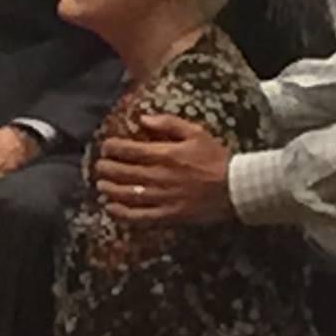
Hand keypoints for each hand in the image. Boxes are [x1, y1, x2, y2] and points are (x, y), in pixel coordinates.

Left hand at [94, 113, 233, 224]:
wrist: (237, 188)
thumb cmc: (216, 158)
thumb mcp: (195, 132)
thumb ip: (167, 123)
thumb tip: (142, 119)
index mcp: (165, 154)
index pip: (129, 150)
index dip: (112, 148)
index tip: (106, 147)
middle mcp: (160, 176)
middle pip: (123, 172)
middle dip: (106, 168)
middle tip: (99, 165)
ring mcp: (164, 198)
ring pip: (128, 194)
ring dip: (110, 189)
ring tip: (100, 184)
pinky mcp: (169, 215)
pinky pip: (140, 216)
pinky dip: (122, 213)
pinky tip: (111, 208)